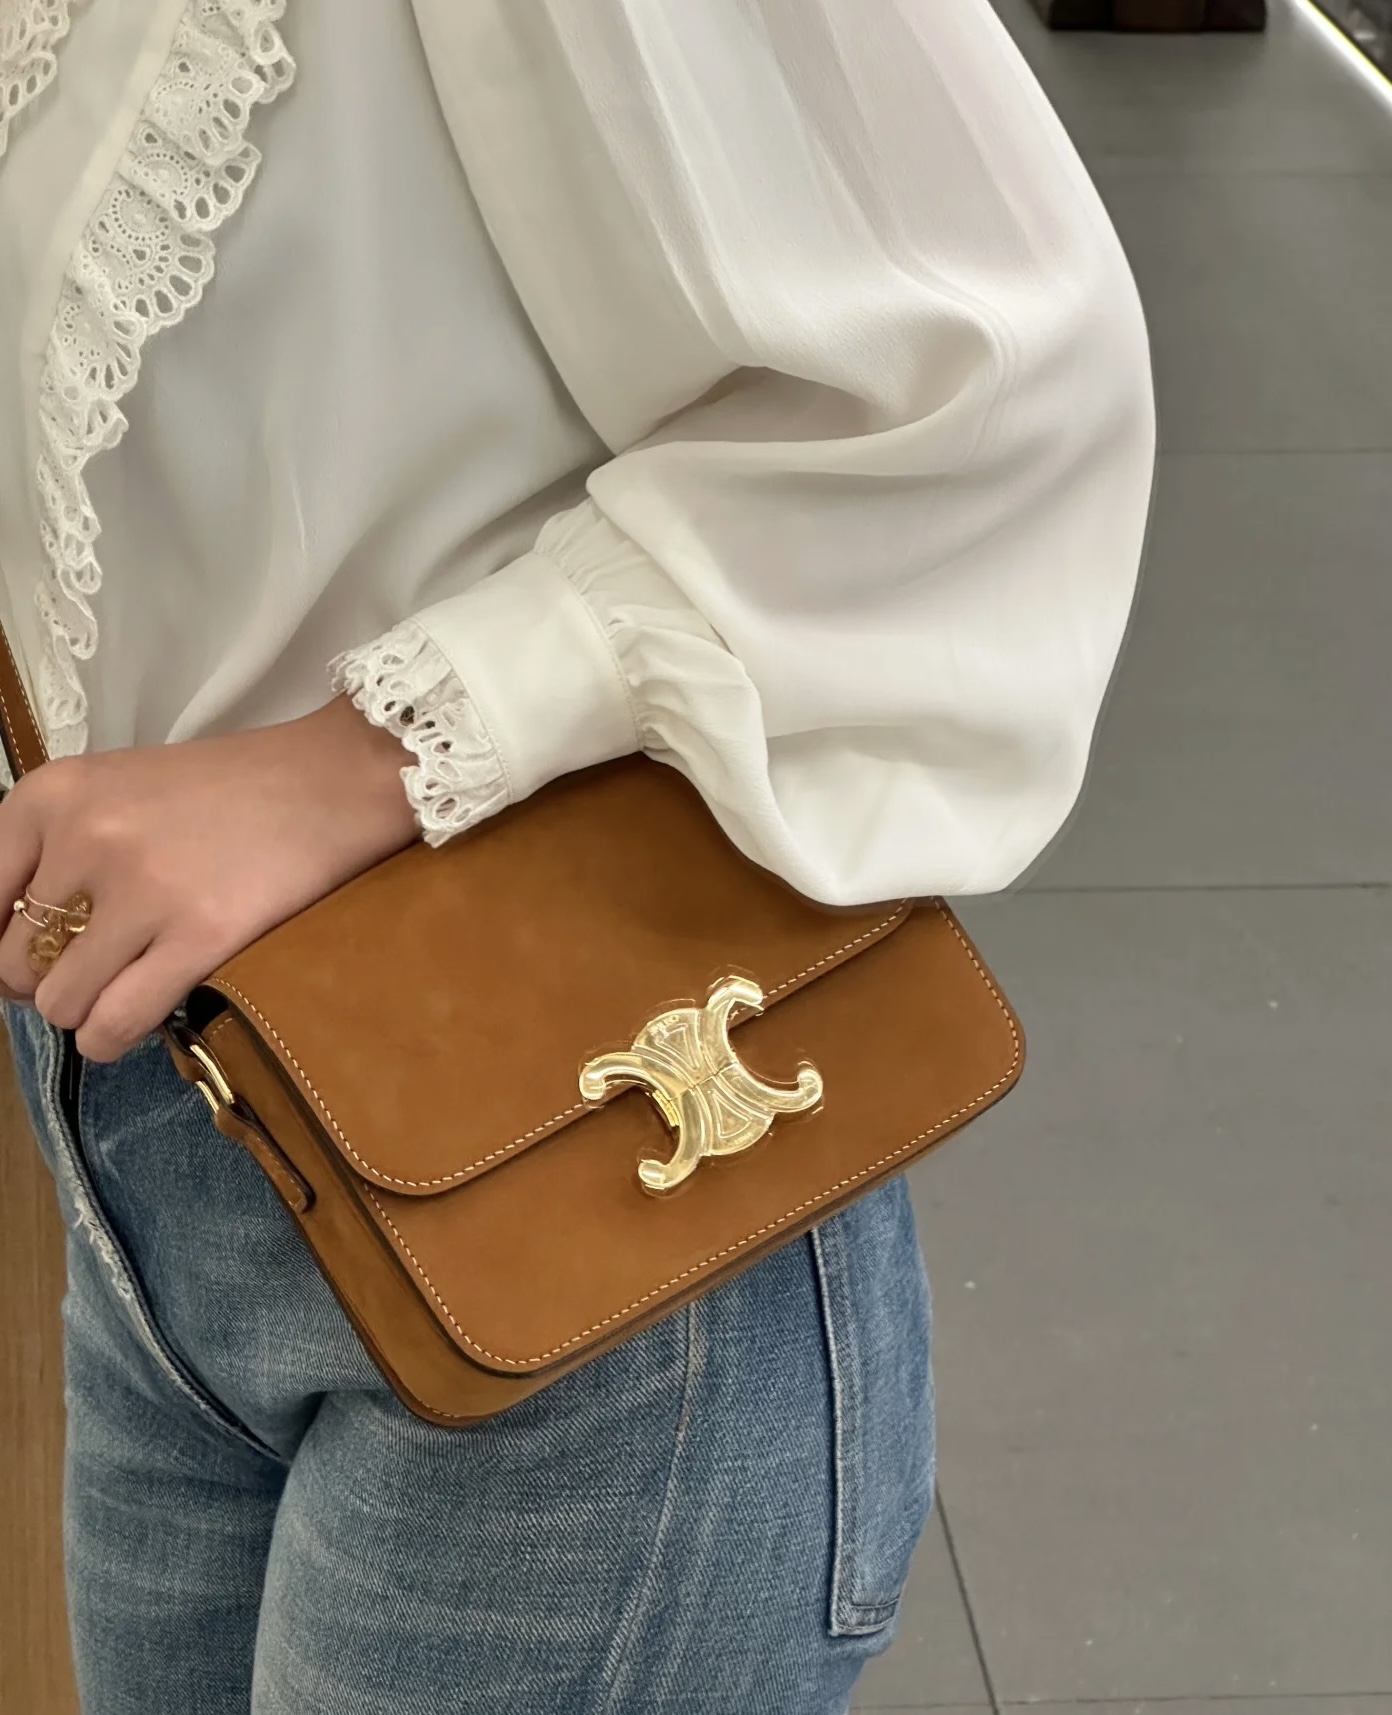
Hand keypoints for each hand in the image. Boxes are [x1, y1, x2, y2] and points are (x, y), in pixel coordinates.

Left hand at [0, 697, 420, 1060]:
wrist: (331, 780)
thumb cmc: (229, 791)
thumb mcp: (116, 791)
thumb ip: (53, 853)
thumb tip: (6, 954)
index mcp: (53, 795)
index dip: (2, 943)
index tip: (38, 952)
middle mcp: (86, 837)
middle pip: (12, 962)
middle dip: (47, 980)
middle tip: (95, 968)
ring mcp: (143, 889)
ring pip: (60, 1003)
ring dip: (87, 1010)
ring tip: (128, 984)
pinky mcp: (199, 936)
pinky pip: (115, 1024)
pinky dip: (112, 1038)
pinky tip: (134, 1019)